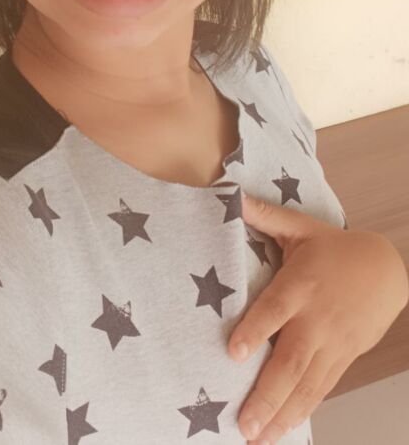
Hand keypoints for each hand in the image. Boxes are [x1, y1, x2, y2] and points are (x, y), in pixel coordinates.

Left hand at [228, 191, 408, 443]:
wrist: (386, 269)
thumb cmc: (333, 247)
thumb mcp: (300, 225)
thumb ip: (264, 214)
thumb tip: (229, 194)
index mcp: (301, 284)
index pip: (275, 310)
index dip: (256, 331)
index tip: (233, 352)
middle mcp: (316, 319)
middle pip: (291, 361)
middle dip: (266, 395)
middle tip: (242, 423)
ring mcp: (332, 343)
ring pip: (306, 384)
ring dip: (282, 413)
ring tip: (257, 438)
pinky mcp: (343, 357)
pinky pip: (321, 388)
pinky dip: (303, 410)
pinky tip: (283, 429)